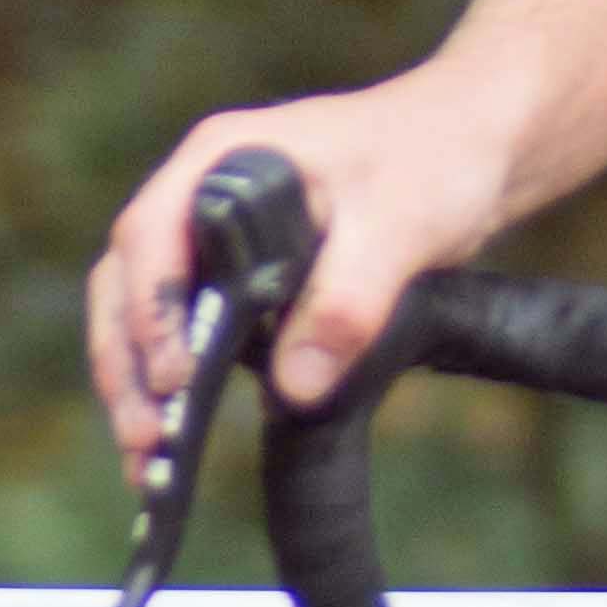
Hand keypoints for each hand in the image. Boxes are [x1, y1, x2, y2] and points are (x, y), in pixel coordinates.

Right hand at [88, 76, 526, 459]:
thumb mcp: (401, 224)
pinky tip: (179, 438)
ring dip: (139, 382)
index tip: (176, 376)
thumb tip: (295, 386)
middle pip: (127, 281)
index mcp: (224, 159)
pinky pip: (195, 329)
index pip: (150, 235)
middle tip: (144, 440)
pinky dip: (178, 383)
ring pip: (148, 311)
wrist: (482, 146)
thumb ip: (348, 300)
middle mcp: (205, 194)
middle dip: (125, 364)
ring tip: (146, 459)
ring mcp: (221, 237)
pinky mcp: (248, 276)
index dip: (152, 309)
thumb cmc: (439, 155)